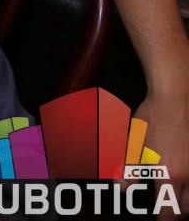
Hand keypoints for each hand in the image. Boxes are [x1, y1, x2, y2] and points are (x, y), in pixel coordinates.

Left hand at [134, 90, 188, 217]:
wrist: (177, 97)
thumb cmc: (154, 118)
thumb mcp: (133, 144)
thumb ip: (128, 170)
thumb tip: (123, 189)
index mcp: (169, 175)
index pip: (169, 211)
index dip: (164, 220)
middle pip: (187, 208)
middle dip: (176, 212)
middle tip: (166, 209)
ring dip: (186, 200)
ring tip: (175, 196)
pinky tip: (184, 179)